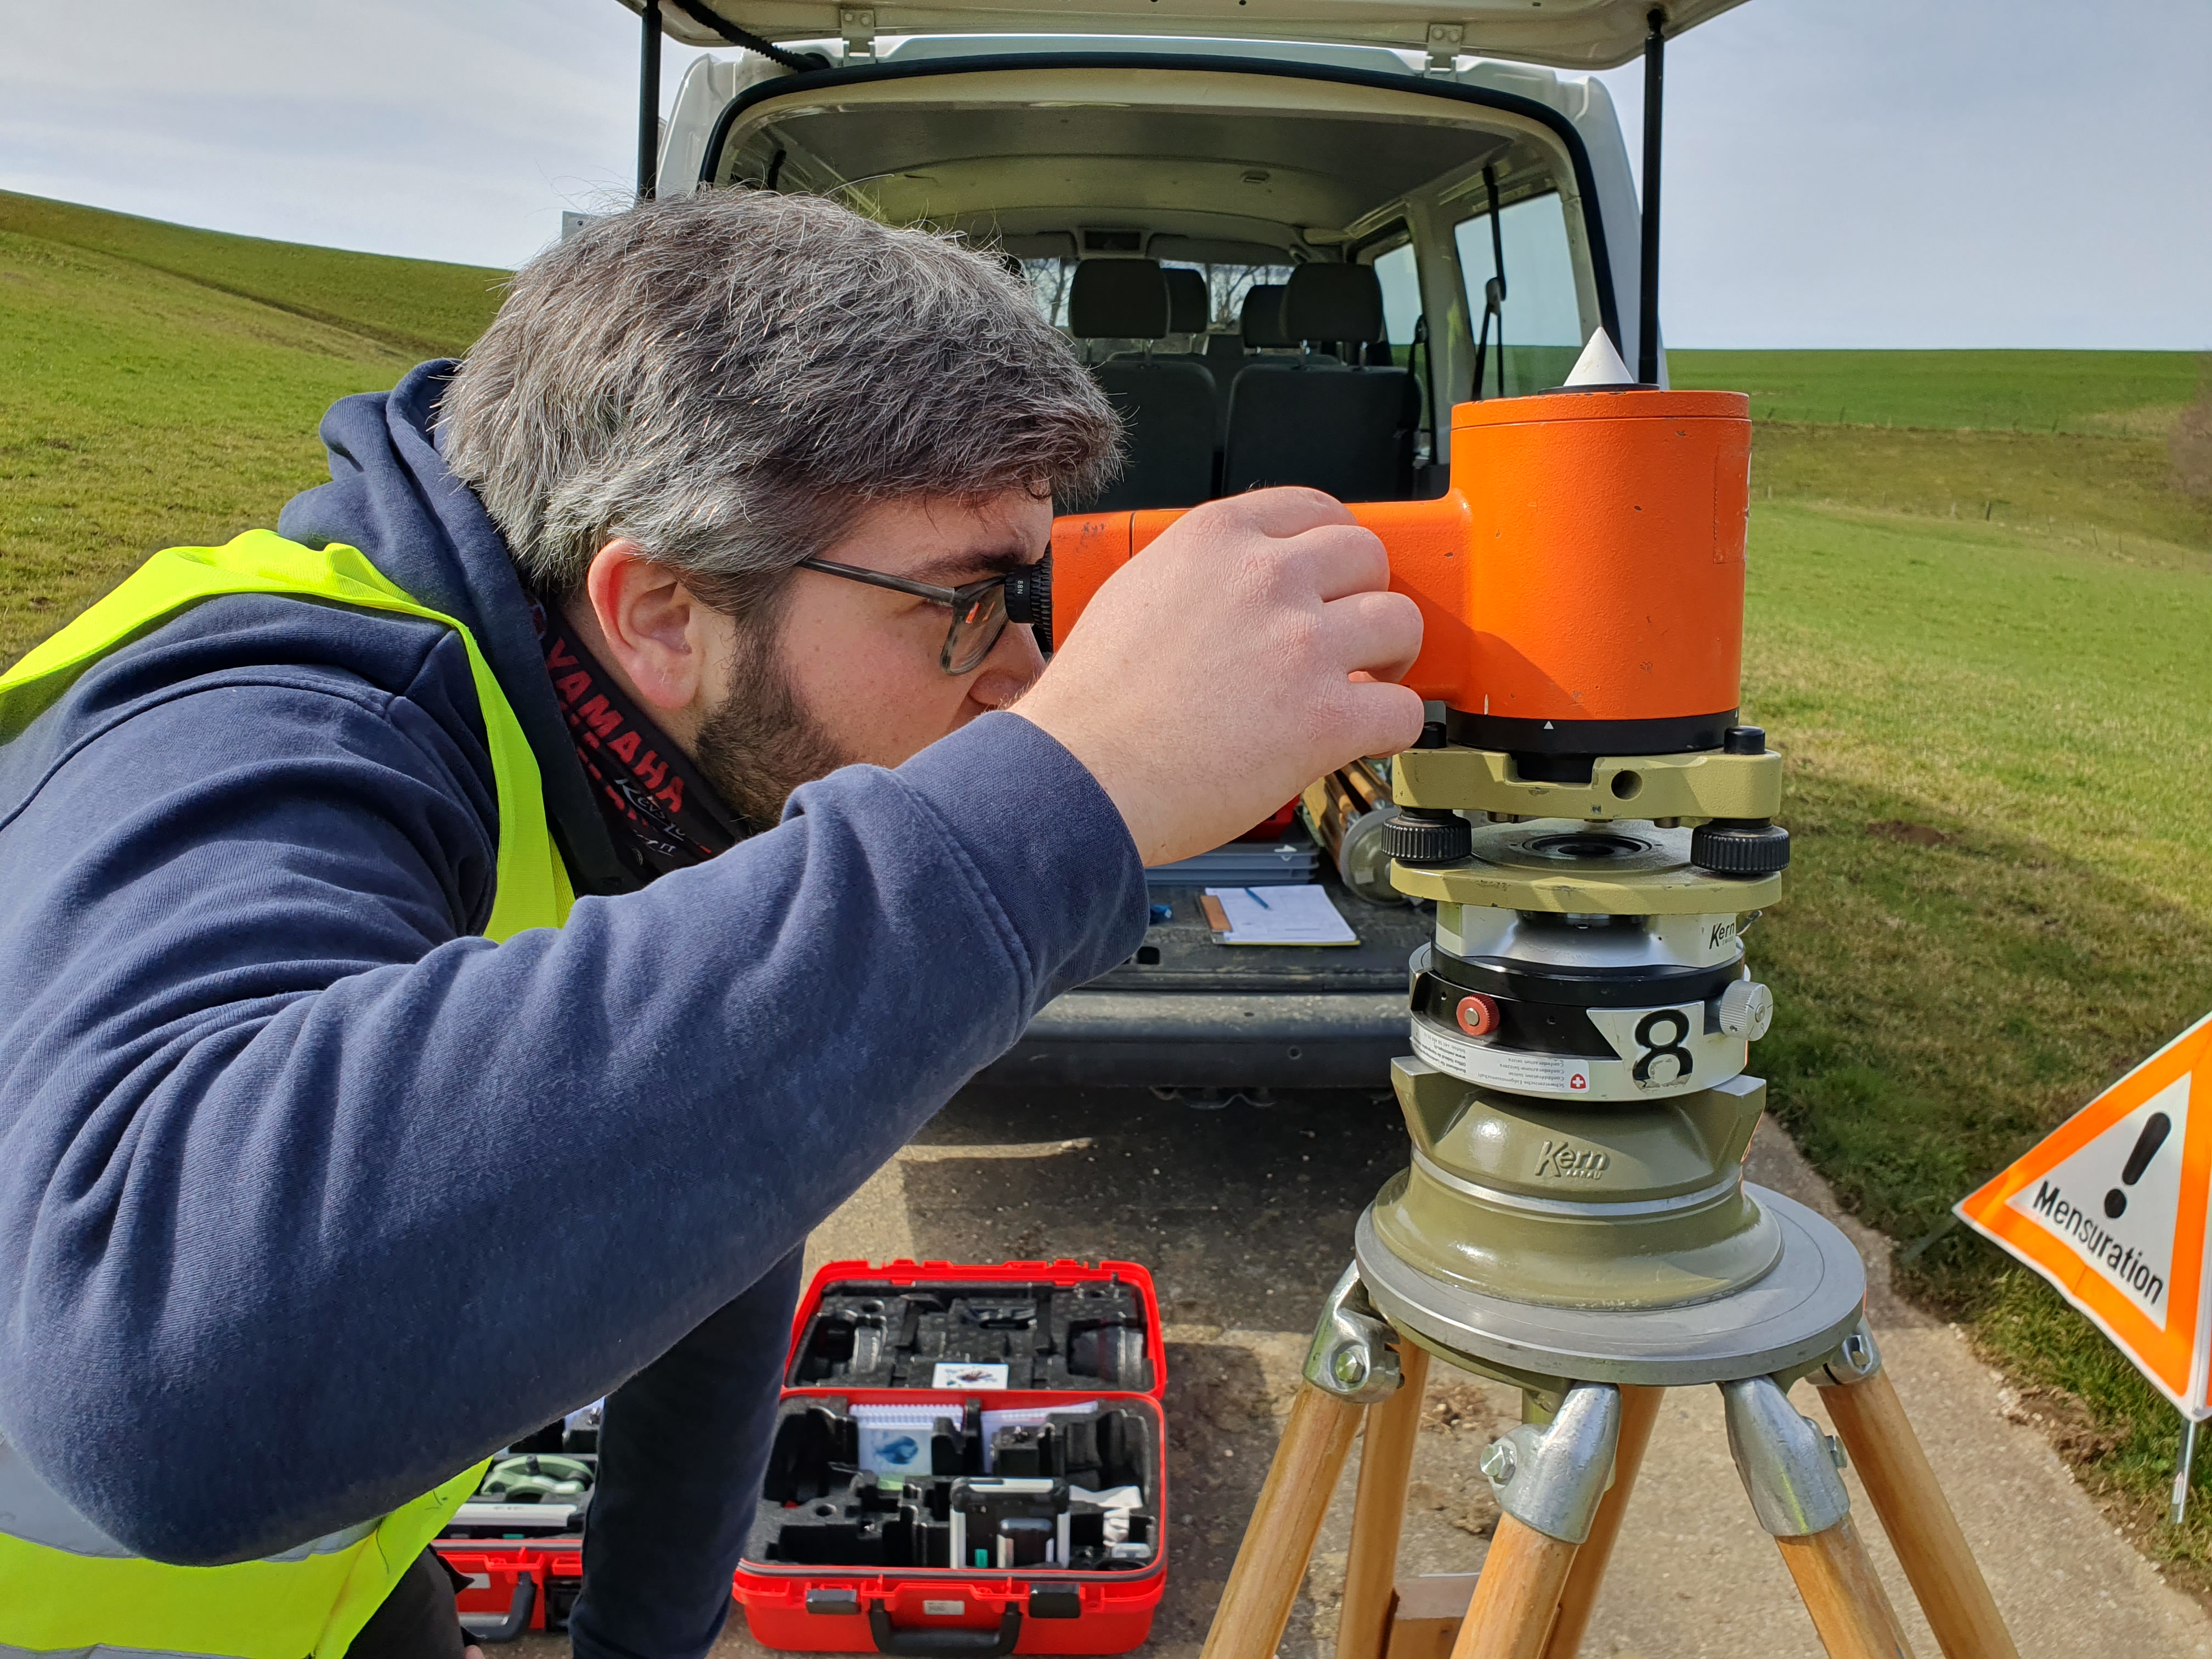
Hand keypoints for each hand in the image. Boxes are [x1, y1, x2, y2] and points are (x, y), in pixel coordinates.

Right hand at [1014, 488, 1423, 865]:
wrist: (1078, 778)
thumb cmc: (1092, 708)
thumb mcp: (1136, 595)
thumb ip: (1203, 578)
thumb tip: (1244, 589)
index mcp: (1215, 540)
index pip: (1313, 507)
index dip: (1335, 546)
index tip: (1338, 575)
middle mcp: (1266, 578)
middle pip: (1368, 556)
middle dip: (1366, 596)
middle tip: (1352, 635)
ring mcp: (1302, 645)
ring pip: (1401, 623)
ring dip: (1391, 658)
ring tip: (1367, 684)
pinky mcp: (1326, 717)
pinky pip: (1404, 709)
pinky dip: (1393, 728)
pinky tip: (1363, 737)